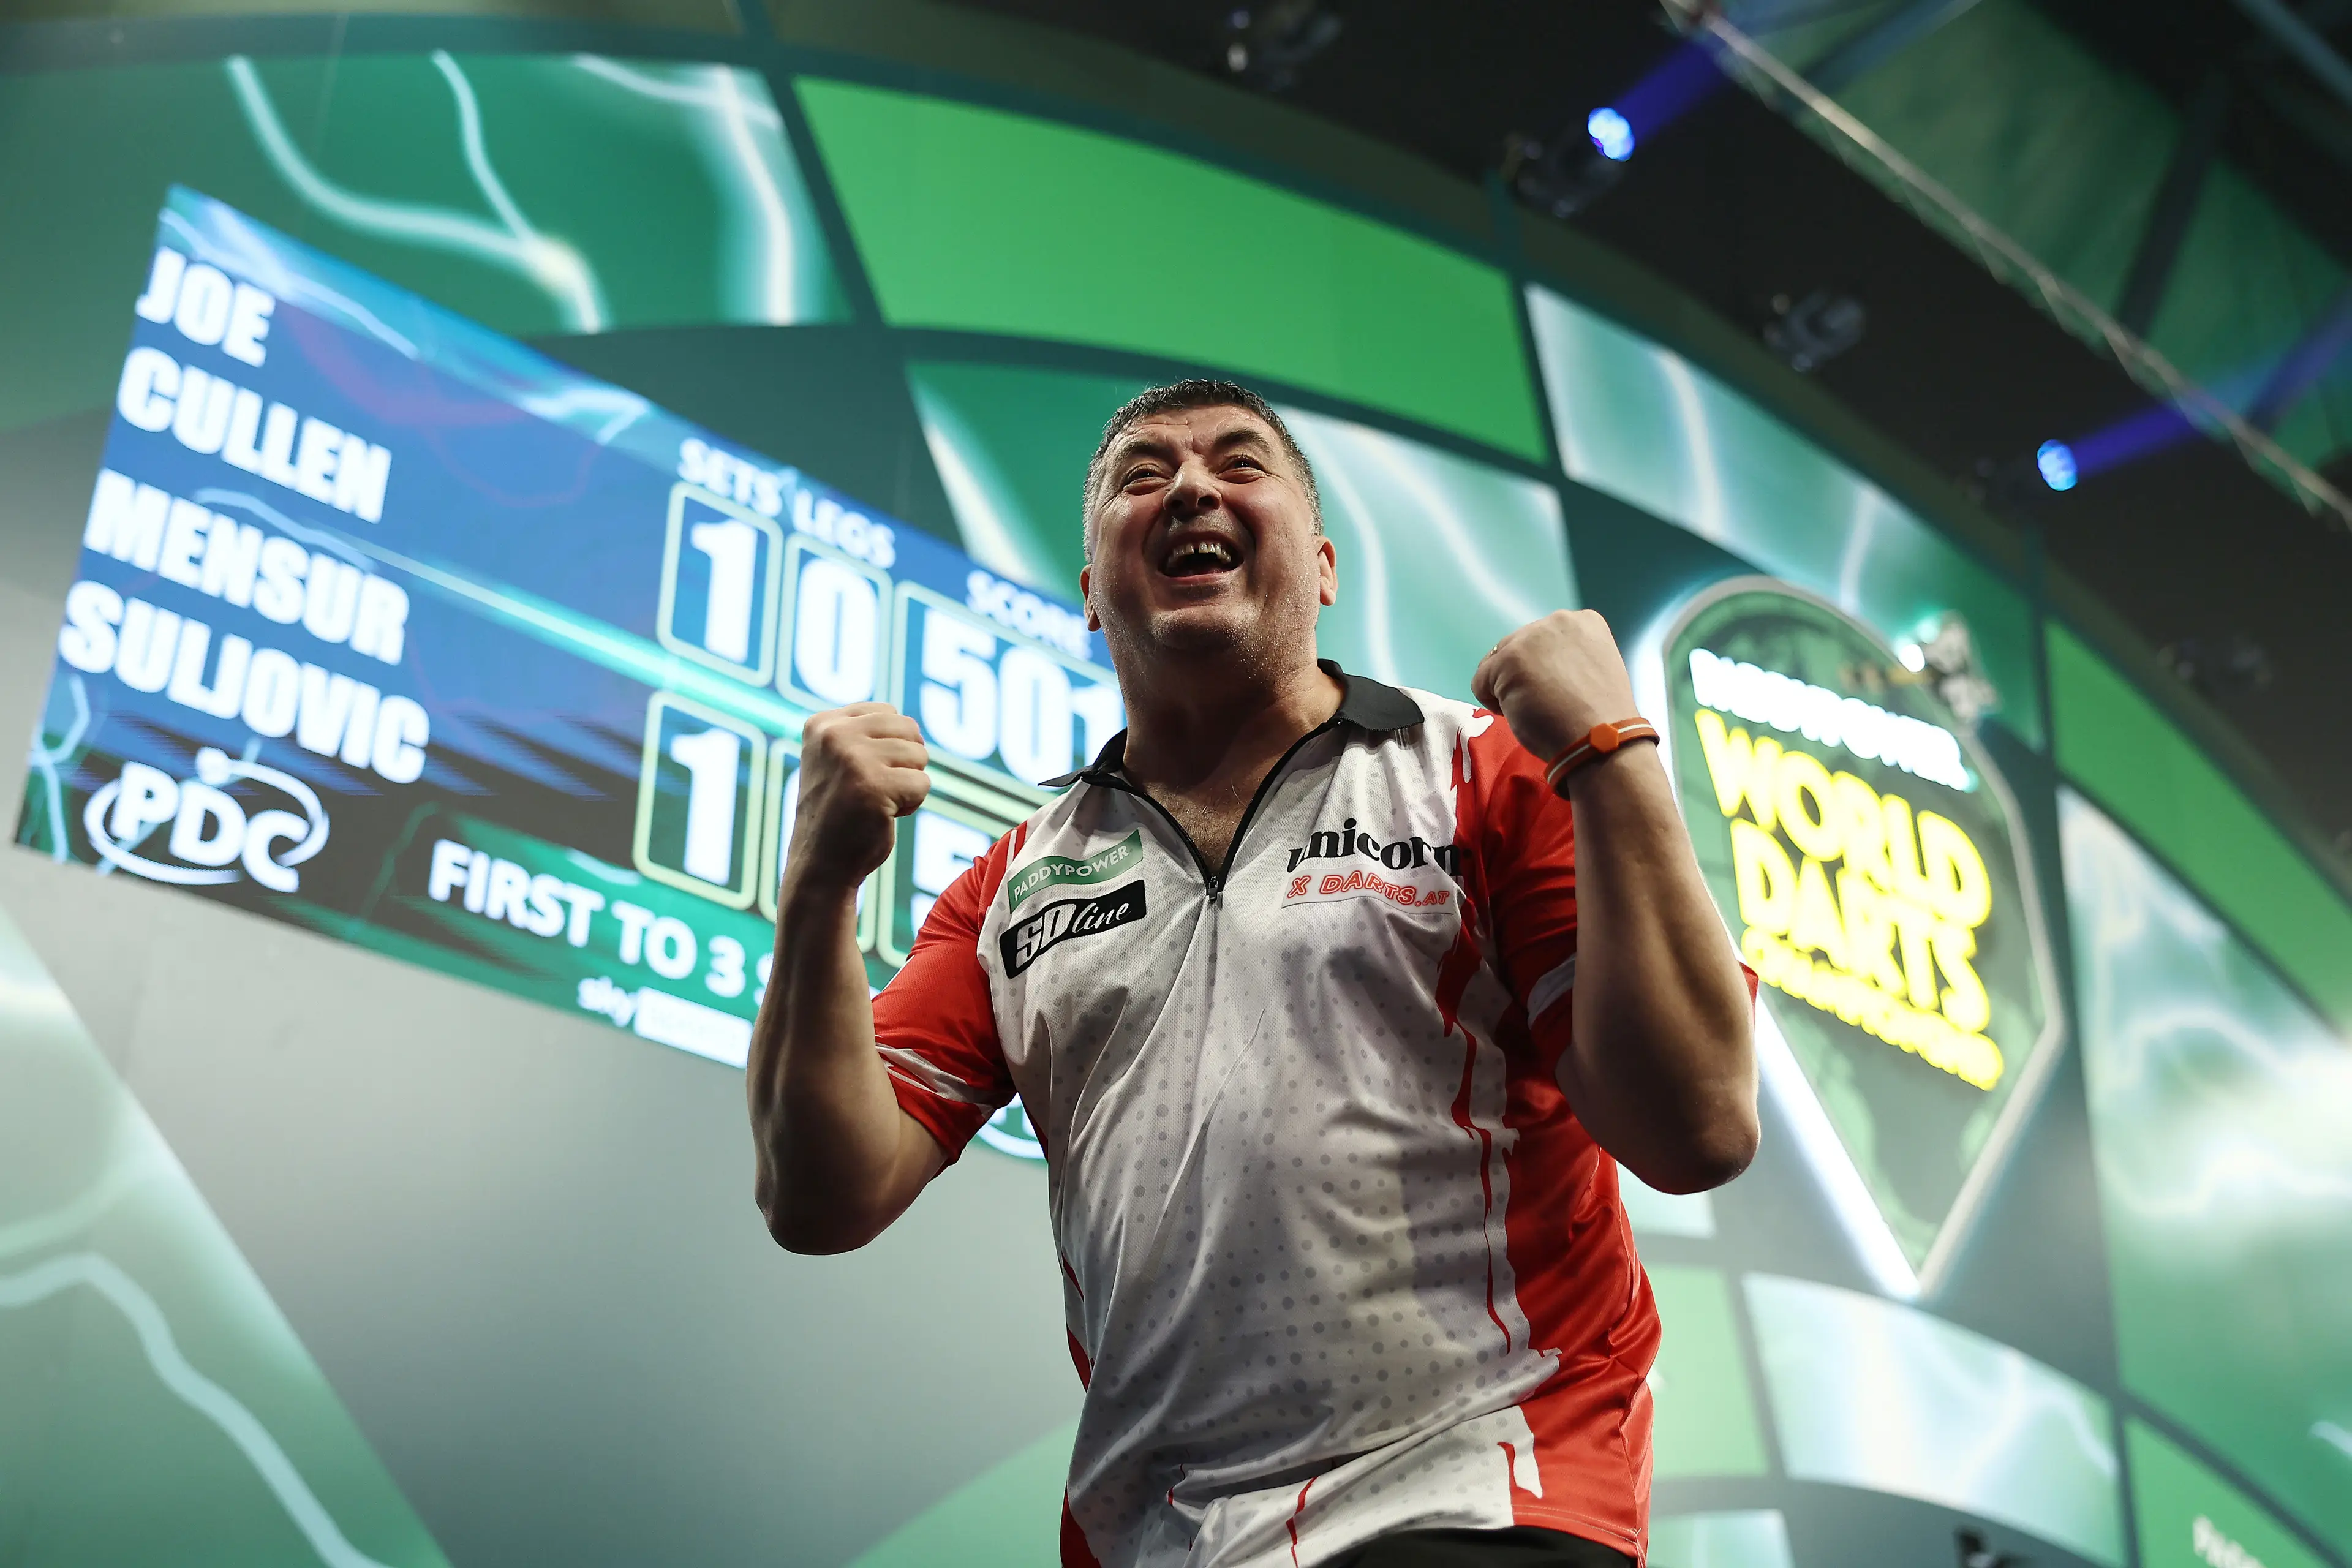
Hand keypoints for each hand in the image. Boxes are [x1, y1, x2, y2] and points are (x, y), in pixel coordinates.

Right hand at [784, 703, 929, 900]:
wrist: (821, 864)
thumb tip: (911, 725)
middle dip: (904, 762)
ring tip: (877, 802)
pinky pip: (922, 784)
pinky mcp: (873, 786)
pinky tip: (884, 815)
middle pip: (908, 729)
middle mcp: (834, 735)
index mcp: (822, 723)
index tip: (860, 774)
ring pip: (919, 755)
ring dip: (907, 783)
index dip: (889, 747)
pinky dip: (911, 804)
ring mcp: (852, 759)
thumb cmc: (839, 812)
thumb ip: (863, 734)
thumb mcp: (838, 760)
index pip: (888, 713)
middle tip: (873, 790)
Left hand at [1470, 610, 1639, 767]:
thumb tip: (1537, 669)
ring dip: (1509, 688)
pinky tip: (1520, 715)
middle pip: (1518, 646)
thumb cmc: (1599, 718)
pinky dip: (1492, 703)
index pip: (1543, 641)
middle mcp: (1558, 620)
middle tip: (1545, 705)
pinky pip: (1480, 681)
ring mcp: (1532, 637)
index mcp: (1585, 623)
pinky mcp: (1509, 659)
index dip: (1544, 670)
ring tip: (1534, 710)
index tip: (1560, 692)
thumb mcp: (1591, 671)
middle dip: (1524, 676)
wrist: (1600, 739)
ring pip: (1498, 662)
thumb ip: (1567, 660)